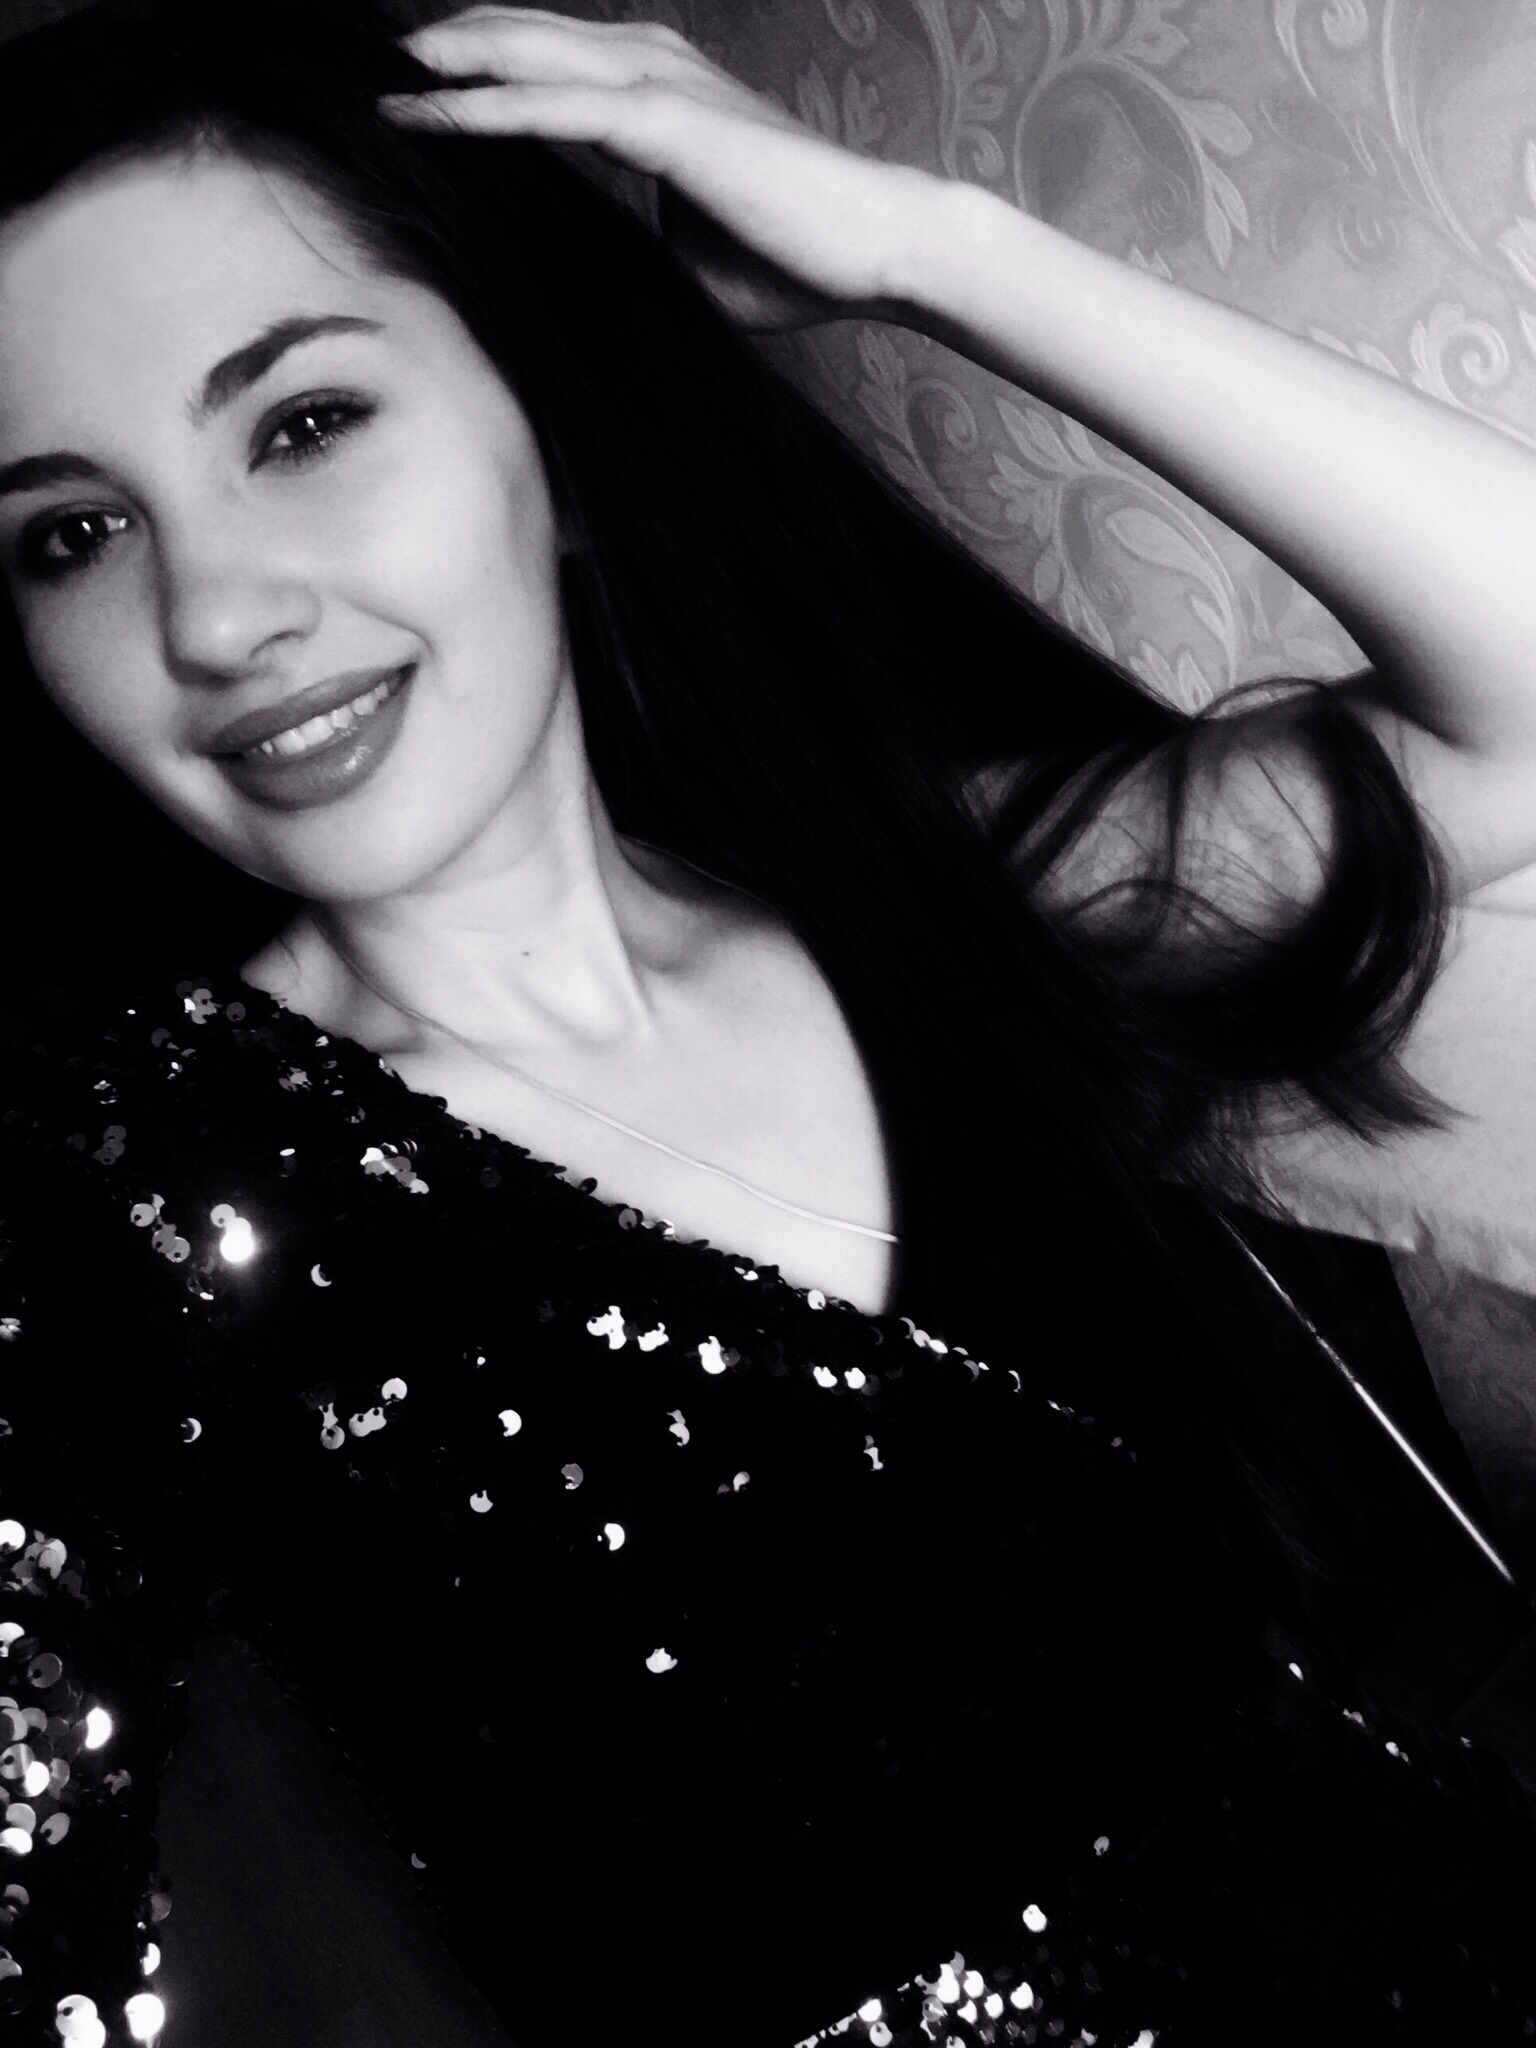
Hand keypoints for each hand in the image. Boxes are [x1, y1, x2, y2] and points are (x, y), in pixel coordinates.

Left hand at [380, 6, 944, 332]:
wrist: (876, 247)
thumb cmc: (798, 260)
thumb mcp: (691, 257)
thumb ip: (639, 244)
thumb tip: (595, 283)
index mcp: (659, 94)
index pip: (551, 67)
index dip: (484, 72)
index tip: (419, 93)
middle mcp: (655, 69)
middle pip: (528, 38)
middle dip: (451, 48)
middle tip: (378, 66)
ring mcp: (659, 86)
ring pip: (530, 54)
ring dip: (452, 60)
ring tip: (384, 73)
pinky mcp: (665, 121)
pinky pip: (553, 106)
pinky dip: (486, 107)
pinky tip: (429, 110)